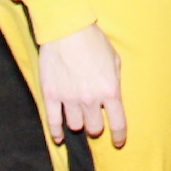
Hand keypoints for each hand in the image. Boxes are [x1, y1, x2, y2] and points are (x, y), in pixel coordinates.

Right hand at [38, 23, 126, 147]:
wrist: (66, 28)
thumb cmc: (93, 40)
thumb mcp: (114, 58)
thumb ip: (114, 80)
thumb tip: (112, 95)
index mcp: (110, 90)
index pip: (117, 123)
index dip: (119, 136)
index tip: (118, 142)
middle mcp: (90, 99)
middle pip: (94, 129)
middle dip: (96, 126)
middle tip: (93, 118)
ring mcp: (69, 99)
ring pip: (75, 126)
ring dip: (78, 122)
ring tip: (77, 113)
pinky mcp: (51, 96)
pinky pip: (54, 123)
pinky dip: (56, 133)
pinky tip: (59, 137)